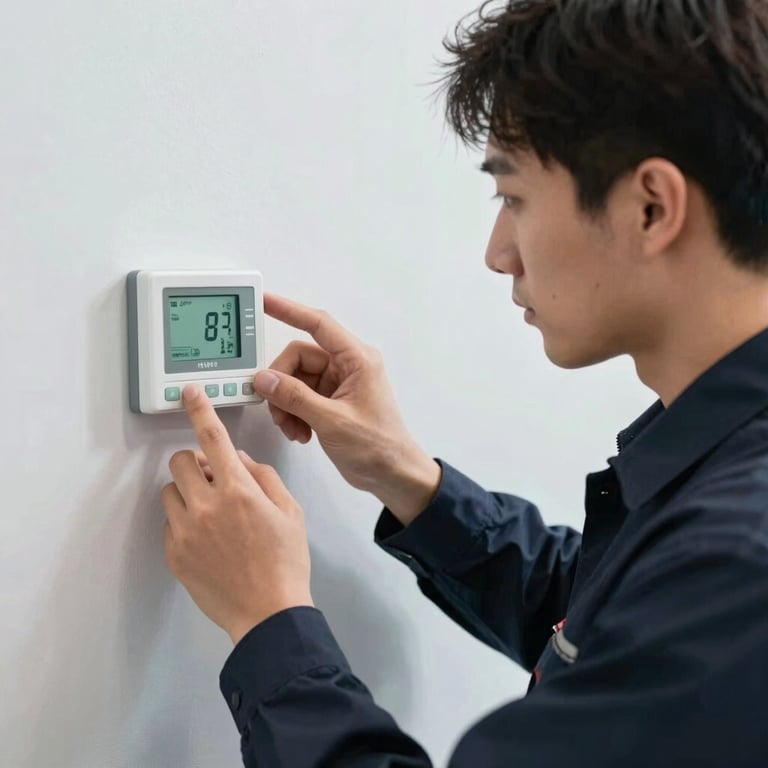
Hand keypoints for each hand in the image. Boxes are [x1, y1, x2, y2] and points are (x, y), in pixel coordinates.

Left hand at [161, 384, 312, 645]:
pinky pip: (169, 522)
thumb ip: (263, 477)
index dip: (200, 410)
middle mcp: (207, 507)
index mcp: (239, 491)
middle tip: (213, 477)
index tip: (190, 395)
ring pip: (170, 491)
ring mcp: (187, 532)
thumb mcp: (290, 511)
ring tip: (211, 512)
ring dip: (188, 492)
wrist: (268, 613)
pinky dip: (185, 520)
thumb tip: (237, 459)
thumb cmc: (285, 564)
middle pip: (180, 461)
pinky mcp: (175, 554)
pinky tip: (209, 538)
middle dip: (195, 462)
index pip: (213, 438)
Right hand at [252, 293, 440, 525]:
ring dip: (286, 404)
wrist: (393, 475)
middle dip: (282, 385)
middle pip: (298, 359)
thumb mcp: (332, 421)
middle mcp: (347, 366)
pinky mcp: (331, 401)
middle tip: (278, 412)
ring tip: (292, 429)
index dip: (289, 310)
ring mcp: (338, 384)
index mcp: (357, 359)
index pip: (318, 324)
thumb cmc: (378, 446)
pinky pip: (300, 397)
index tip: (265, 302)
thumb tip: (264, 379)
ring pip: (295, 380)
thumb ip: (295, 397)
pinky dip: (293, 413)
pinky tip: (300, 433)